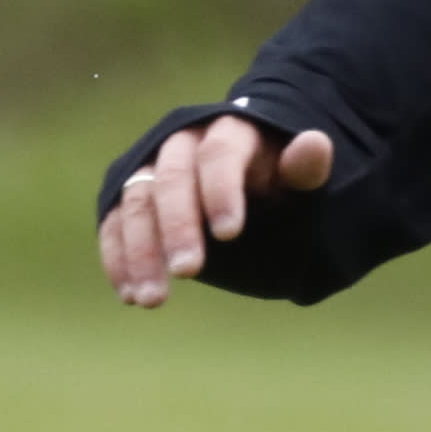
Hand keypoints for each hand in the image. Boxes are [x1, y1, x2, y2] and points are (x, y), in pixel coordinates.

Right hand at [101, 114, 330, 305]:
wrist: (250, 179)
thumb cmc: (278, 180)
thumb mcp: (298, 176)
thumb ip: (305, 168)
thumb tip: (316, 144)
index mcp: (229, 131)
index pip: (219, 154)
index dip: (221, 191)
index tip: (230, 234)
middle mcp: (182, 144)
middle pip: (171, 178)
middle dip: (176, 226)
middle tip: (188, 272)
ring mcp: (151, 168)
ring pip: (135, 202)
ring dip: (139, 251)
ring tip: (151, 300)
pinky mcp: (130, 196)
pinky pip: (114, 222)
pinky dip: (117, 258)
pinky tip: (129, 295)